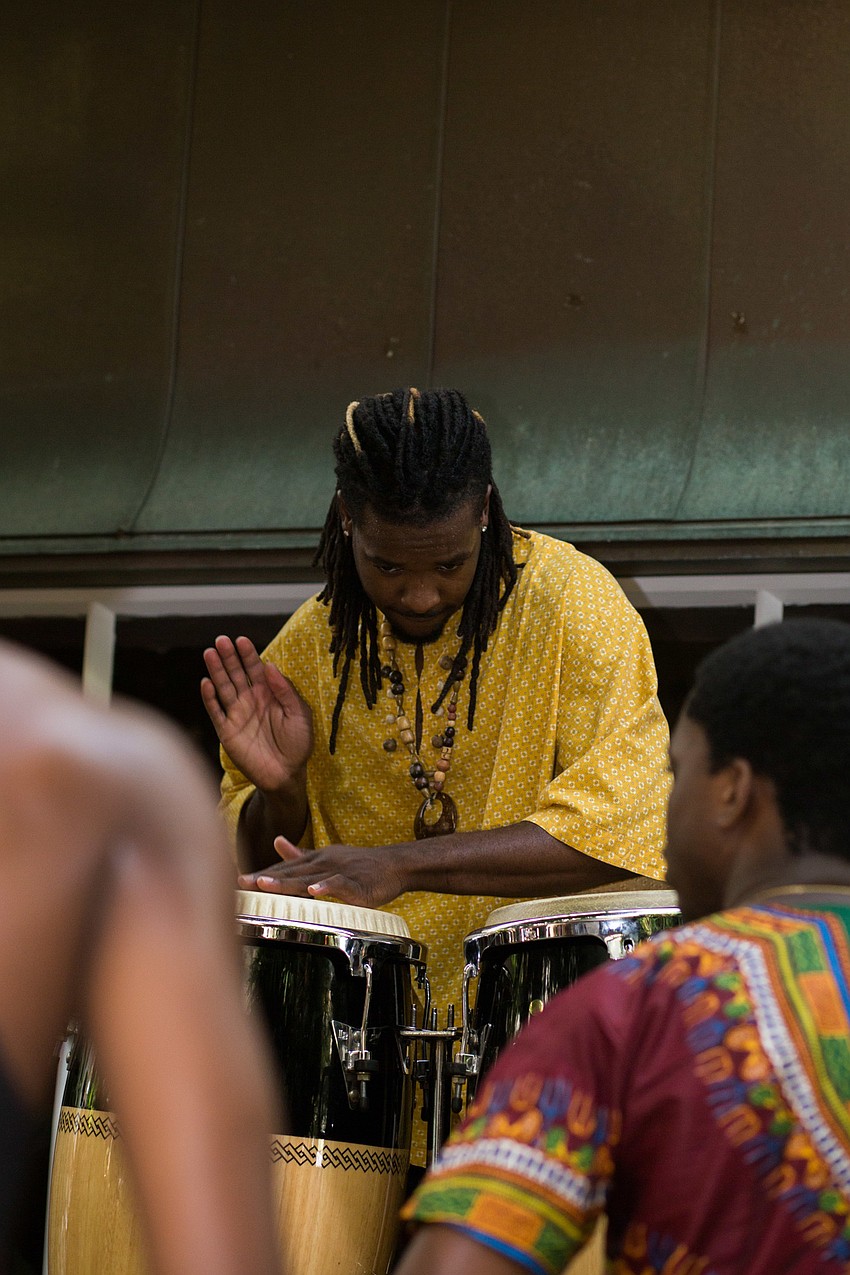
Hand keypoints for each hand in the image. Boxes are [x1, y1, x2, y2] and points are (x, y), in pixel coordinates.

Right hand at [201, 636, 312, 792]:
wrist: (286, 775)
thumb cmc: (297, 744)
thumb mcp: (300, 715)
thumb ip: (286, 691)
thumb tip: (270, 666)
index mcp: (269, 694)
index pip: (256, 669)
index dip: (248, 654)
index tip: (241, 640)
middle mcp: (250, 700)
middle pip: (236, 674)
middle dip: (229, 657)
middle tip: (221, 640)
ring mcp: (237, 715)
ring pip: (224, 688)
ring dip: (216, 671)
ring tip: (210, 653)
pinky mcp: (227, 731)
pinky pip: (216, 712)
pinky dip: (210, 698)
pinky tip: (206, 683)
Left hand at [237, 836, 406, 909]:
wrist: (394, 864)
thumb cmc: (360, 864)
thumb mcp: (327, 855)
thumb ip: (301, 853)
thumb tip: (276, 841)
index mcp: (316, 859)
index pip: (285, 868)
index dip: (263, 874)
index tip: (239, 880)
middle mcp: (324, 862)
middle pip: (291, 872)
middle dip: (265, 878)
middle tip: (242, 882)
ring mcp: (340, 871)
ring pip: (309, 877)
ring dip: (287, 881)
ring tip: (265, 884)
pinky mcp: (357, 884)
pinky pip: (340, 884)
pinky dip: (327, 886)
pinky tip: (314, 890)